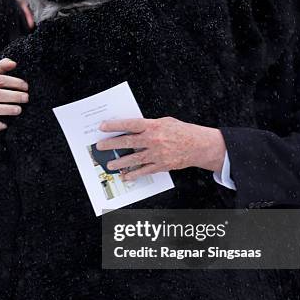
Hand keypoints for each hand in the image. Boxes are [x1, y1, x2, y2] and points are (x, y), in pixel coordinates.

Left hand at [96, 117, 226, 179]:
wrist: (199, 146)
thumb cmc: (182, 131)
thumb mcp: (165, 122)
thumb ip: (149, 125)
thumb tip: (131, 129)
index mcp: (154, 126)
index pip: (130, 124)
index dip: (115, 125)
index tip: (102, 127)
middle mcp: (153, 140)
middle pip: (127, 142)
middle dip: (111, 144)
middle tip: (100, 147)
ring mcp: (157, 154)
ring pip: (133, 159)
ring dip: (119, 163)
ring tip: (109, 165)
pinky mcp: (161, 165)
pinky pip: (144, 171)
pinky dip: (134, 174)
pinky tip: (126, 176)